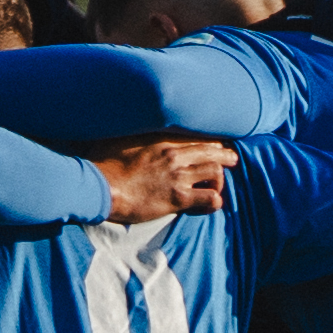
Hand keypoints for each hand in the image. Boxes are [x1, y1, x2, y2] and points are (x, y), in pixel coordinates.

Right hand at [102, 138, 232, 221]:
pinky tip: (210, 204)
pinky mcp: (177, 198)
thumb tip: (126, 127)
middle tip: (231, 161)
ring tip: (216, 187)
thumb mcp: (119, 140)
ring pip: (216, 171)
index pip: (198, 136)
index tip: (213, 147)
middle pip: (213, 150)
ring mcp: (178, 176)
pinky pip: (210, 198)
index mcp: (162, 140)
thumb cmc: (104, 165)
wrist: (100, 187)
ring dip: (219, 180)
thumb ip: (132, 134)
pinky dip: (215, 201)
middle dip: (225, 156)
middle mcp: (175, 155)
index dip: (211, 142)